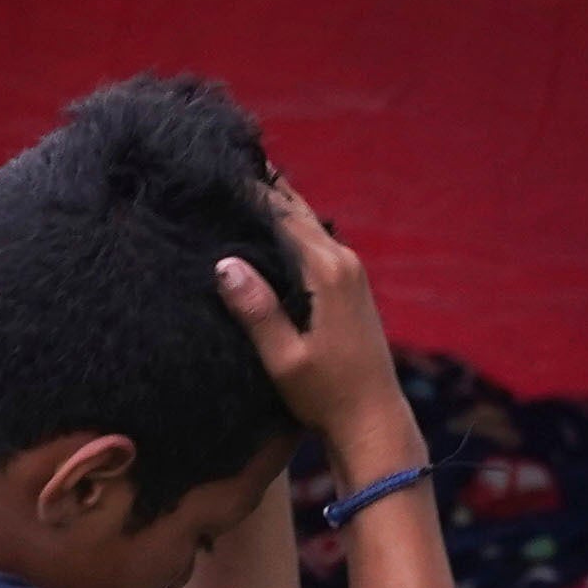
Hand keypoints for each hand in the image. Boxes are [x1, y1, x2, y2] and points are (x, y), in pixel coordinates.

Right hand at [215, 182, 411, 459]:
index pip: (283, 213)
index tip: (215, 168)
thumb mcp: (284, 359)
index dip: (249, 189)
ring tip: (233, 190)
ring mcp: (351, 272)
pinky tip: (261, 234)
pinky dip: (287, 230)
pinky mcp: (350, 285)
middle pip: (296, 210)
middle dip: (261, 189)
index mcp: (327, 271)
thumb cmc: (327, 395)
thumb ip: (257, 310)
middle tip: (218, 168)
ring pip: (305, 224)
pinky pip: (314, 243)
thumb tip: (224, 263)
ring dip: (274, 208)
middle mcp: (343, 261)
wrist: (373, 420)